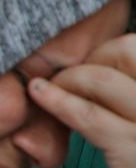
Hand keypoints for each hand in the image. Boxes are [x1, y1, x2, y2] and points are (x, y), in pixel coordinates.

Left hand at [27, 34, 135, 167]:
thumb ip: (127, 96)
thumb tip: (90, 65)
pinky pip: (90, 117)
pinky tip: (40, 97)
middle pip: (126, 52)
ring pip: (103, 79)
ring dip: (66, 80)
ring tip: (46, 90)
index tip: (84, 64)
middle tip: (62, 76)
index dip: (107, 50)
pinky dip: (59, 102)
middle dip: (87, 58)